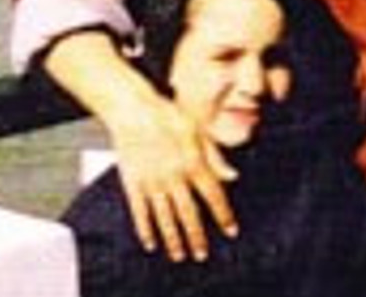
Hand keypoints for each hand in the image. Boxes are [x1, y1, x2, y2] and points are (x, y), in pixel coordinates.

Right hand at [107, 94, 238, 262]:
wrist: (133, 109)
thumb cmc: (168, 115)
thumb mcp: (199, 131)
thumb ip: (215, 157)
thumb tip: (233, 177)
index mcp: (194, 163)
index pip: (214, 196)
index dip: (223, 215)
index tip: (230, 231)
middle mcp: (174, 177)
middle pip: (189, 214)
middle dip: (197, 237)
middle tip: (201, 254)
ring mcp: (152, 182)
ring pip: (165, 219)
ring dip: (173, 240)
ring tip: (179, 256)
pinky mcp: (133, 183)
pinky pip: (140, 212)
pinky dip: (145, 230)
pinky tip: (151, 243)